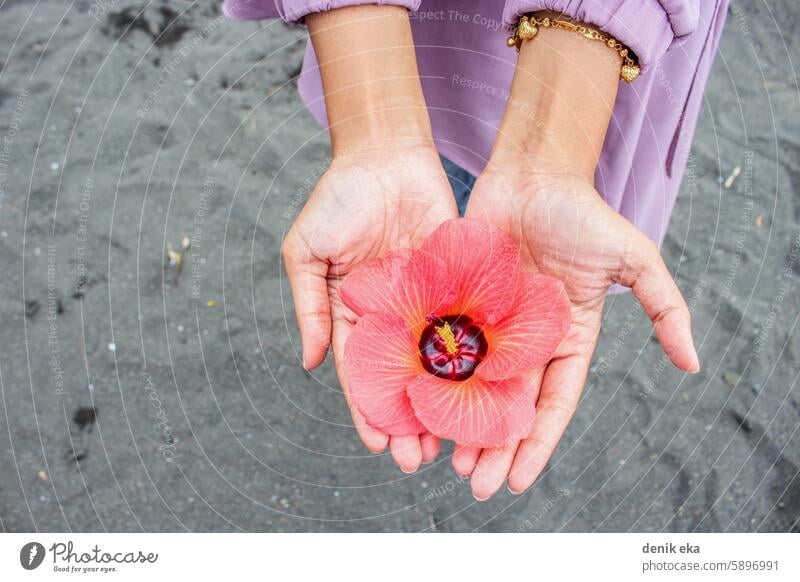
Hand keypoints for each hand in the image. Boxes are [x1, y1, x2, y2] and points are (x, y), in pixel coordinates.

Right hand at [282, 144, 457, 470]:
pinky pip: (466, 326)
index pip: (362, 375)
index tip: (380, 444)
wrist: (386, 153)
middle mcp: (394, 317)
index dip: (368, 411)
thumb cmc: (338, 197)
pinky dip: (472, 361)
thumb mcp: (306, 252)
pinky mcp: (458, 283)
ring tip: (453, 442)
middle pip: (403, 380)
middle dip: (409, 419)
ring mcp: (428, 303)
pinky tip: (483, 392)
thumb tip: (309, 364)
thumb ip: (308, 306)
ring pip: (437, 364)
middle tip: (419, 459)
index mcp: (355, 315)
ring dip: (443, 403)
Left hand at [455, 167, 698, 498]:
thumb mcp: (634, 258)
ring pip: (472, 386)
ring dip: (461, 425)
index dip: (536, 444)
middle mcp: (527, 341)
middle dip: (495, 447)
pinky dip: (434, 381)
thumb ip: (664, 307)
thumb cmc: (581, 213)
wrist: (530, 173)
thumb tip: (693, 363)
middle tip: (475, 485)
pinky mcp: (458, 306)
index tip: (518, 480)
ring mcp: (490, 326)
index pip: (553, 403)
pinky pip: (444, 350)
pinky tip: (419, 409)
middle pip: (509, 405)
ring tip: (446, 461)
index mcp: (567, 339)